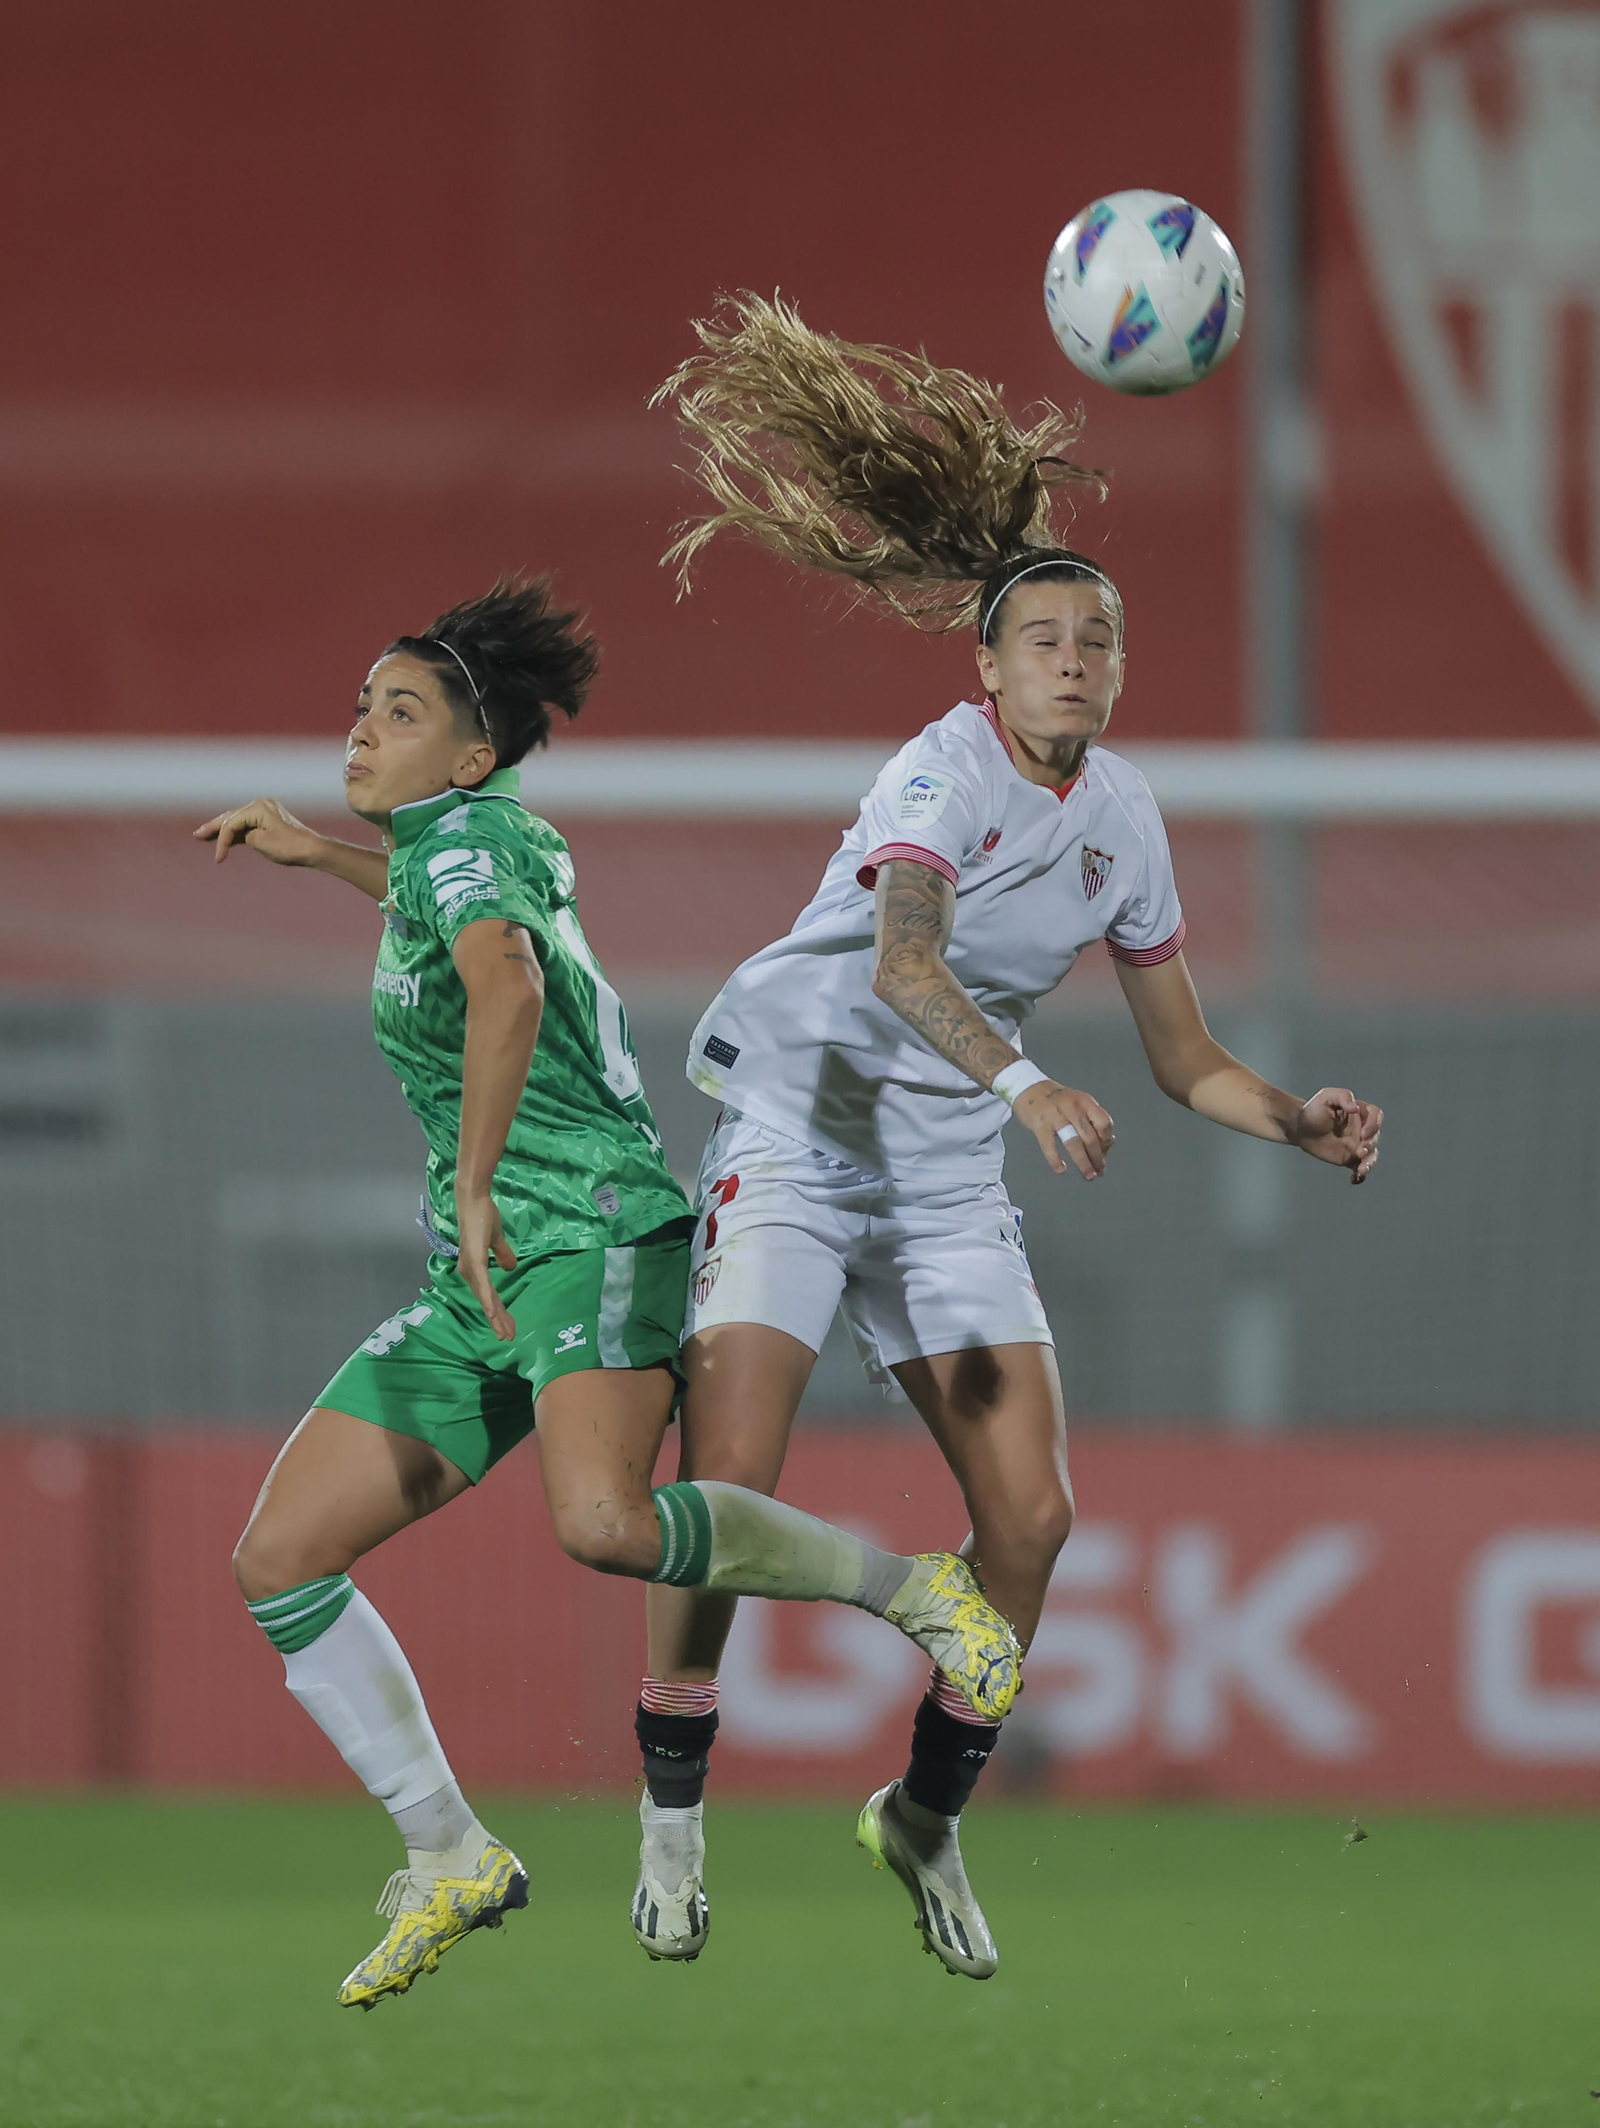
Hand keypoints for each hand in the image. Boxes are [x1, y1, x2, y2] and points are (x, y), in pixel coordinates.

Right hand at [193, 797, 327, 867]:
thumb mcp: (260, 842)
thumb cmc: (290, 847)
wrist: (313, 850)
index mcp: (258, 807)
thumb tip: (239, 833)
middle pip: (231, 817)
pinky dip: (236, 833)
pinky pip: (247, 825)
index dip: (222, 841)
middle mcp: (261, 804)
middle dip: (213, 827)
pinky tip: (224, 839)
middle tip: (196, 835)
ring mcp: (265, 811)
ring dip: (222, 830)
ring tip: (203, 836)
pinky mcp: (268, 820)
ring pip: (238, 821)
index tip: (219, 859)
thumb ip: (244, 835)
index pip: (231, 824)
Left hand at [455, 1186, 517, 1338]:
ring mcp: (471, 1267)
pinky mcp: (475, 1260)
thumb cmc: (483, 1216)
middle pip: (487, 1302)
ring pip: (485, 1298)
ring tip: (503, 1332)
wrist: (474, 1200)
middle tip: (508, 1337)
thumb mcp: (496, 1239)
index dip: (499, 1311)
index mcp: (473, 1268)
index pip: (489, 1295)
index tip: (509, 1326)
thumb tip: (511, 1268)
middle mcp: (469, 1272)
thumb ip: (502, 1254)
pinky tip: (493, 1314)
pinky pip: (483, 1284)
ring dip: (494, 1316)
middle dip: (498, 1321)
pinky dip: (487, 1300)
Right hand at [1012, 1080, 1115, 1179]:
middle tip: (1099, 1171)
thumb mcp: (1078, 1103)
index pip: (1104, 1123)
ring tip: (1088, 1174)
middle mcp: (1072, 1107)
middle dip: (1097, 1158)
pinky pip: (1049, 1146)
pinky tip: (1061, 1169)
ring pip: (1074, 1143)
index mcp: (1085, 1101)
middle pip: (1090, 1137)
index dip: (1107, 1140)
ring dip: (1083, 1162)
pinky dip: (1056, 1160)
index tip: (1105, 1152)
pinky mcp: (1039, 1124)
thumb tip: (1107, 1144)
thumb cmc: (1055, 1099)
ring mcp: (1055, 1116)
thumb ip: (1091, 1120)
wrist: (1028, 1086)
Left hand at [1291, 1087, 1382, 1183]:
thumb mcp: (1326, 1096)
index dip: (1374, 1124)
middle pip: (1375, 1137)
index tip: (1363, 1133)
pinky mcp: (1349, 1159)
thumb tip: (1355, 1108)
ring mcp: (1357, 1145)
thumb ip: (1342, 1096)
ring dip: (1370, 1162)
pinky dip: (1360, 1176)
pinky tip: (1354, 1179)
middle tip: (1360, 1150)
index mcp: (1360, 1113)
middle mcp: (1362, 1129)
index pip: (1376, 1116)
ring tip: (1362, 1169)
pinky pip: (1360, 1168)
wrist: (1299, 1128)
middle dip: (1371, 1145)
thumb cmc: (1313, 1109)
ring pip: (1372, 1155)